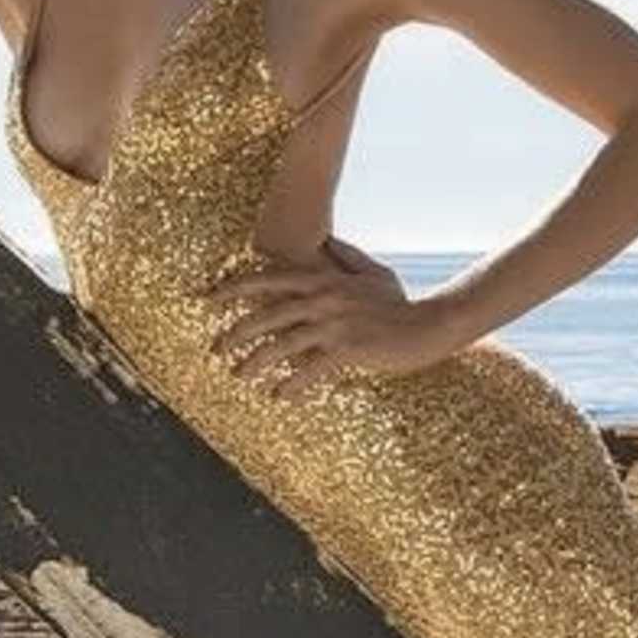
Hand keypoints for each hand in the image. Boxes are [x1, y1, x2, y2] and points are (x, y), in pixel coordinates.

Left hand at [206, 241, 467, 392]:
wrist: (430, 323)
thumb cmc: (400, 302)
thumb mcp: (372, 273)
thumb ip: (344, 257)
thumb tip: (325, 242)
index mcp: (323, 279)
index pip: (268, 280)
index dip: (234, 289)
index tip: (208, 300)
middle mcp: (323, 298)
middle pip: (267, 313)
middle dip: (236, 332)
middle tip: (215, 349)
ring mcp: (334, 323)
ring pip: (282, 343)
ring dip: (256, 361)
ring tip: (239, 375)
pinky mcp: (346, 348)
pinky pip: (309, 369)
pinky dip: (291, 384)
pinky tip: (279, 395)